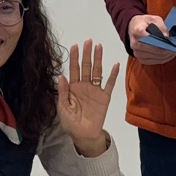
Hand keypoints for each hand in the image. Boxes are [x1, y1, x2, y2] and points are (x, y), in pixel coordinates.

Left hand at [57, 39, 119, 153]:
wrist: (83, 135)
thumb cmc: (70, 122)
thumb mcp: (63, 108)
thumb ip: (63, 92)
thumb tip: (61, 76)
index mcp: (73, 87)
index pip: (73, 69)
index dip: (74, 57)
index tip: (75, 45)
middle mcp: (84, 85)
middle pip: (86, 66)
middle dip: (87, 54)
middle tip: (88, 41)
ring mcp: (95, 90)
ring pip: (97, 71)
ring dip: (98, 59)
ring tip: (99, 47)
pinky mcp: (104, 97)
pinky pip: (109, 84)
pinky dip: (112, 75)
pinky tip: (115, 65)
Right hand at [129, 14, 175, 65]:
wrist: (132, 28)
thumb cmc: (144, 22)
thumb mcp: (153, 18)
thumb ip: (161, 26)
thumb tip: (166, 37)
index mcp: (138, 32)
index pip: (154, 42)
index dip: (165, 44)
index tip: (173, 43)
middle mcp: (135, 44)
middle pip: (157, 52)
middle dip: (168, 50)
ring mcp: (137, 53)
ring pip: (157, 58)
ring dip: (167, 56)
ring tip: (174, 51)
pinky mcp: (140, 59)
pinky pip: (154, 62)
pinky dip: (163, 59)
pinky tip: (168, 55)